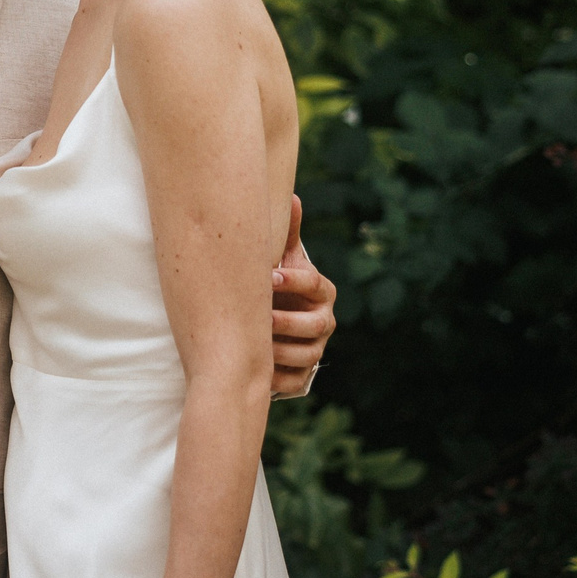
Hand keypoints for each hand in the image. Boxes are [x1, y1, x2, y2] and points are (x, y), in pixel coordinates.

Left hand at [270, 195, 333, 399]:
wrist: (274, 327)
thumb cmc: (274, 287)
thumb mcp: (281, 261)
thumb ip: (286, 234)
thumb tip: (292, 196)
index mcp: (321, 292)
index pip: (315, 285)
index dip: (294, 281)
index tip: (269, 276)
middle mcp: (324, 322)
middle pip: (314, 325)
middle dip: (286, 321)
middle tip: (260, 316)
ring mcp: (315, 351)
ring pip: (305, 356)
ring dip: (278, 350)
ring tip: (252, 343)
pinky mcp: (302, 376)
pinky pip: (294, 381)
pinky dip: (276, 378)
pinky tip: (255, 369)